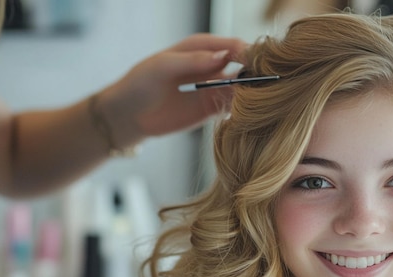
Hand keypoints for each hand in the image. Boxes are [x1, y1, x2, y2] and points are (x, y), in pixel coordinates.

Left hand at [100, 33, 247, 145]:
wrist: (128, 115)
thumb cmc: (139, 84)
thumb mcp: (161, 67)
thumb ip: (192, 61)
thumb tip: (223, 57)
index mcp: (201, 47)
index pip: (233, 45)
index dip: (248, 53)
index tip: (257, 65)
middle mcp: (212, 65)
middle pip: (244, 65)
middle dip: (256, 72)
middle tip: (264, 85)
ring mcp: (214, 88)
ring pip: (242, 87)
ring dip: (251, 92)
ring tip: (256, 101)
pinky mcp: (212, 109)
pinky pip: (234, 106)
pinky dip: (242, 109)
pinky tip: (246, 113)